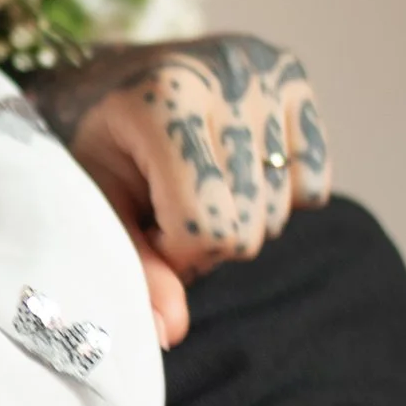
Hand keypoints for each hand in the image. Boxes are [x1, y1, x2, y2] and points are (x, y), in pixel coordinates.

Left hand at [38, 35, 330, 344]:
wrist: (105, 75)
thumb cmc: (93, 142)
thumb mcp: (96, 202)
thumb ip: (132, 263)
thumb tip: (169, 332)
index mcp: (166, 98)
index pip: (209, 227)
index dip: (175, 251)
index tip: (146, 227)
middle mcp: (228, 75)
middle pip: (249, 225)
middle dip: (204, 240)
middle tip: (165, 207)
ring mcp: (269, 74)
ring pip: (281, 210)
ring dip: (240, 218)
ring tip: (196, 184)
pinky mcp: (297, 80)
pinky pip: (313, 181)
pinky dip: (278, 193)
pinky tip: (234, 171)